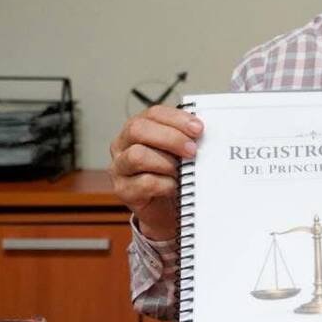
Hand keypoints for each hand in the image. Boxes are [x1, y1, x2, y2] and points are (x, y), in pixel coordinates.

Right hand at [108, 105, 201, 240]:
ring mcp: (119, 168)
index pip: (153, 113)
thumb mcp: (179, 152)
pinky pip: (145, 182)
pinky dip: (166, 184)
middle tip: (192, 150)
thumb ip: (186, 139)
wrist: (167, 208)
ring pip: (137, 155)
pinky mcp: (123, 190)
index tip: (198, 128)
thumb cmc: (173, 175)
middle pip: (138, 129)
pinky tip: (176, 187)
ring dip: (167, 163)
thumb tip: (202, 132)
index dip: (176, 118)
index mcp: (137, 128)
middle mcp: (122, 145)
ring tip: (183, 171)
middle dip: (170, 138)